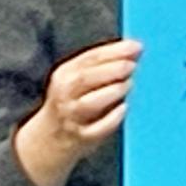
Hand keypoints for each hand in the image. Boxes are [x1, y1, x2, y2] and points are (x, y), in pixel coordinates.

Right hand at [13, 40, 140, 185]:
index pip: (89, 58)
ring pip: (88, 103)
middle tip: (132, 65)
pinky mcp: (81, 137)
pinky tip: (124, 109)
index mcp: (66, 74)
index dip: (114, 51)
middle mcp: (65, 94)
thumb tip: (136, 48)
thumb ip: (106, 63)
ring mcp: (71, 117)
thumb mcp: (81, 79)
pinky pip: (96, 129)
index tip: (136, 47)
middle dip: (111, 70)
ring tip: (129, 85)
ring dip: (111, 92)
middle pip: (85, 79)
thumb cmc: (75, 102)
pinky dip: (111, 119)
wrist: (50, 138)